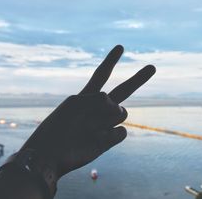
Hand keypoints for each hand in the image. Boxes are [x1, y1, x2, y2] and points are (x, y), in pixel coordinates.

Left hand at [21, 45, 155, 178]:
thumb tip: (120, 110)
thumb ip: (99, 101)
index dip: (111, 60)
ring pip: (122, 112)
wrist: (49, 155)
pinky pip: (121, 131)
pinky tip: (96, 140)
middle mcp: (99, 109)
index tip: (120, 47)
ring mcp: (105, 124)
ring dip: (111, 115)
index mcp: (87, 96)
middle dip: (139, 79)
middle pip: (124, 91)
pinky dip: (111, 134)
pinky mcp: (108, 141)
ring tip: (91, 126)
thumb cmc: (58, 127)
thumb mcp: (76, 104)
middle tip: (152, 66)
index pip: (102, 74)